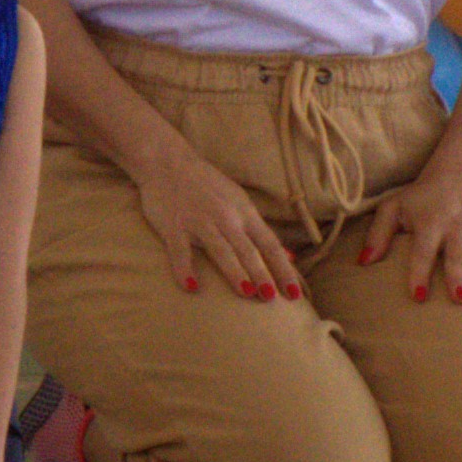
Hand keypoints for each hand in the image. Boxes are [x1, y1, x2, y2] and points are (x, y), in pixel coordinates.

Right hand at [127, 142, 300, 299]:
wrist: (167, 162)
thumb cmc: (206, 185)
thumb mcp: (240, 202)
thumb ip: (260, 231)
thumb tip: (289, 256)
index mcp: (244, 213)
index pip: (270, 245)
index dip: (283, 269)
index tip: (294, 293)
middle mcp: (225, 218)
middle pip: (248, 250)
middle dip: (262, 274)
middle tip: (272, 298)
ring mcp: (199, 222)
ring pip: (221, 250)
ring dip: (235, 272)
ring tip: (247, 293)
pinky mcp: (173, 226)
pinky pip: (180, 251)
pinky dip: (185, 269)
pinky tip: (191, 287)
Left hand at [350, 163, 461, 308]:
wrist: (457, 179)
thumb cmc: (419, 200)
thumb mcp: (393, 208)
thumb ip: (378, 234)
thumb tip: (362, 263)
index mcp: (431, 224)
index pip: (424, 251)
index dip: (420, 273)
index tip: (418, 296)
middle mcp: (458, 229)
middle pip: (458, 256)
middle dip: (458, 277)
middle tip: (459, 299)